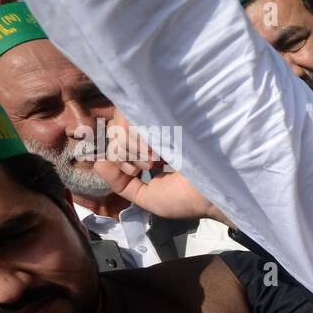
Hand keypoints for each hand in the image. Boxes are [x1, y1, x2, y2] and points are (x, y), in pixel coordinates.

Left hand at [91, 109, 227, 223]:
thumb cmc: (187, 199)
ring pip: (123, 122)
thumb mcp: (148, 197)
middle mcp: (154, 129)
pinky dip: (140, 140)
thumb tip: (97, 162)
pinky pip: (135, 119)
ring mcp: (162, 120)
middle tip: (147, 166)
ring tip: (157, 160)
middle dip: (123, 151)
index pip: (116, 136)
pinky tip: (160, 154)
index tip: (133, 170)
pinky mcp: (168, 114)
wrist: (215, 195)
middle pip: (115, 127)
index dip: (116, 152)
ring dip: (133, 147)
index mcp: (149, 146)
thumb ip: (121, 184)